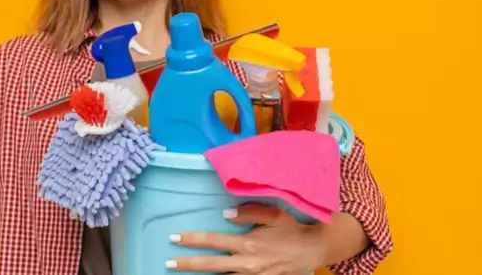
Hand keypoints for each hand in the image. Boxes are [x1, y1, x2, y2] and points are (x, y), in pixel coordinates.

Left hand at [167, 204, 327, 274]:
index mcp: (247, 244)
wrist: (313, 250)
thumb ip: (248, 212)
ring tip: (183, 273)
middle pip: (210, 265)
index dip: (192, 239)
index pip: (212, 240)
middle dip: (188, 264)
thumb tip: (225, 215)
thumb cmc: (291, 229)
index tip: (174, 238)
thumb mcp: (272, 214)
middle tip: (168, 262)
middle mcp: (246, 263)